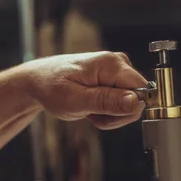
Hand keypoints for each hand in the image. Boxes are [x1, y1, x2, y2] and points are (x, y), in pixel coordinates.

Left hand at [25, 52, 147, 129]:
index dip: (126, 110)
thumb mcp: (75, 100)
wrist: (38, 82)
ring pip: (129, 105)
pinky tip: (90, 108)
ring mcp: (116, 72)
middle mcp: (118, 64)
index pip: (142, 91)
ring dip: (109, 116)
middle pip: (137, 99)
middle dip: (115, 115)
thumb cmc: (51, 88)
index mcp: (111, 64)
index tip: (104, 114)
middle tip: (91, 114)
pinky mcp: (113, 81)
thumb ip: (106, 102)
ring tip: (88, 110)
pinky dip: (105, 112)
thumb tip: (135, 102)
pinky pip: (120, 104)